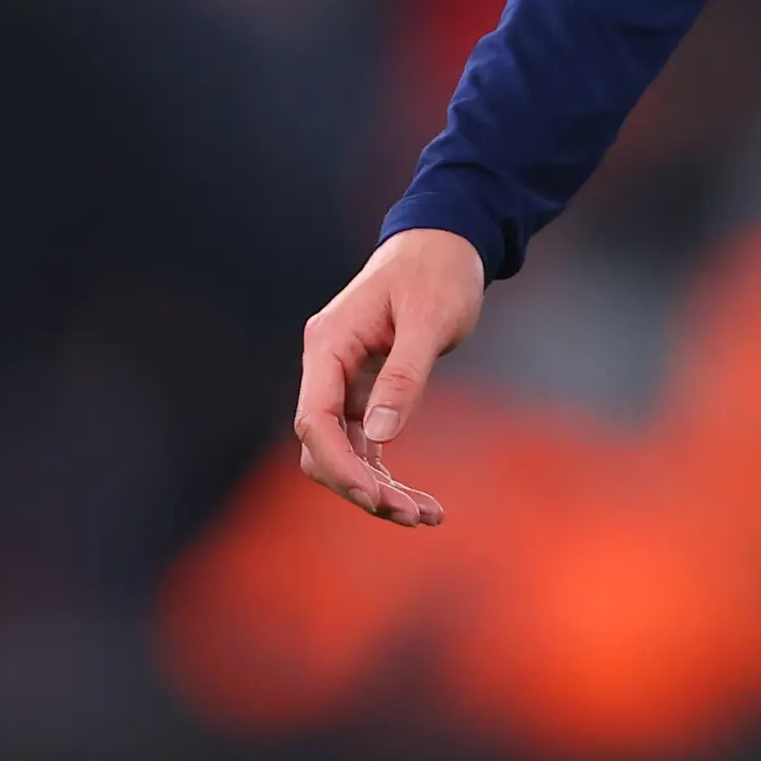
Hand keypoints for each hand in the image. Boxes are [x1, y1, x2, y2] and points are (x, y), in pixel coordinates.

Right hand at [294, 227, 485, 526]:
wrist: (445, 243)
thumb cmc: (438, 272)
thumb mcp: (428, 319)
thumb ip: (404, 375)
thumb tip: (382, 435)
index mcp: (329, 344)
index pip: (315, 418)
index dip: (339, 464)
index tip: (375, 497)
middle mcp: (327, 365)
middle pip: (323, 445)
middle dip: (361, 486)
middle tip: (413, 515)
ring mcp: (343, 381)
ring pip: (343, 452)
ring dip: (377, 489)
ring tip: (426, 516)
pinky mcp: (364, 391)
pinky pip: (365, 444)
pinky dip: (388, 474)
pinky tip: (422, 501)